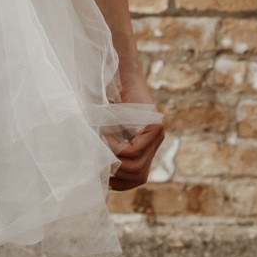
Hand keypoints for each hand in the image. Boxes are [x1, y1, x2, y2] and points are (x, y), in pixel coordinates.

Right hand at [103, 64, 164, 191]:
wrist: (116, 73)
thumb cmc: (105, 101)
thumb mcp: (107, 133)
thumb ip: (110, 153)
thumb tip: (99, 181)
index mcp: (147, 147)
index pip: (137, 178)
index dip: (118, 183)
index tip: (101, 176)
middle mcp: (156, 141)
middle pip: (138, 175)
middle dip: (115, 173)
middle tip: (98, 159)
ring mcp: (158, 134)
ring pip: (136, 165)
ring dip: (112, 158)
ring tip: (100, 143)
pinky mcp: (155, 125)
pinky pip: (134, 151)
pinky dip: (115, 148)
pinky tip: (104, 136)